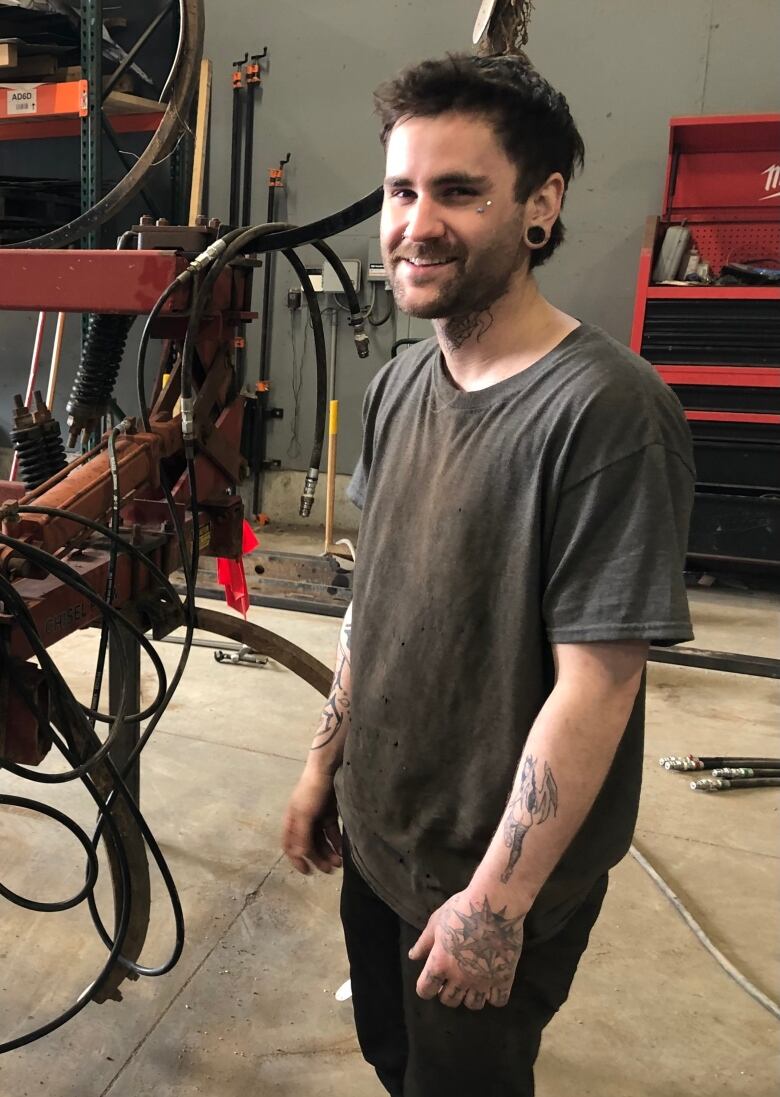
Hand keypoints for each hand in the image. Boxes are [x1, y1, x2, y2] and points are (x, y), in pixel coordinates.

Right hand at [281, 768, 341, 874]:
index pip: (289, 845)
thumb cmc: (312, 790)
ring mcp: (316, 816)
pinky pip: (331, 831)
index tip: (308, 872)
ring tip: (339, 862)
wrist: (329, 767)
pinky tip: (343, 849)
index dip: (296, 859)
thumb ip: (301, 835)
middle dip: (318, 858)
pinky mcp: (329, 812)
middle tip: (330, 870)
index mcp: (292, 820)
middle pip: (308, 844)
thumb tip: (298, 855)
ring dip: (329, 852)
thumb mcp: (305, 814)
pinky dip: (336, 841)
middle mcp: (302, 820)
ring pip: (321, 840)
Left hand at [409, 888, 524, 1009]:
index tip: (432, 981)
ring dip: (470, 996)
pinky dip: (494, 995)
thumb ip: (424, 943)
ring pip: (473, 1004)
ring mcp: (482, 980)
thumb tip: (413, 956)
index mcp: (439, 963)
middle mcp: (459, 977)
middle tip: (453, 979)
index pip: (425, 991)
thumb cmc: (461, 909)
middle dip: (448, 992)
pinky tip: (492, 983)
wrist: (494, 903)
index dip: (426, 987)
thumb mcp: (436, 921)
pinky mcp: (503, 978)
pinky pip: (498, 1001)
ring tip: (473, 982)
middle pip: (448, 1001)